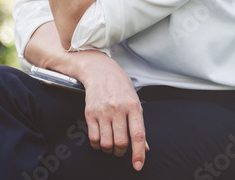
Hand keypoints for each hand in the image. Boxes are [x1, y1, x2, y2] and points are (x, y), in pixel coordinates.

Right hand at [75, 52, 149, 170]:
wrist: (99, 69)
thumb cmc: (120, 85)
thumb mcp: (134, 100)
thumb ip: (139, 124)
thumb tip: (145, 147)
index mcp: (133, 106)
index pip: (138, 135)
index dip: (139, 153)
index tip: (138, 165)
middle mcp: (118, 109)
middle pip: (121, 142)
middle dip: (122, 152)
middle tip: (121, 150)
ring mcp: (103, 111)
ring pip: (106, 143)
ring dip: (109, 150)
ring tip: (111, 147)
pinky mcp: (90, 112)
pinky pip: (93, 138)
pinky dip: (97, 145)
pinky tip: (100, 141)